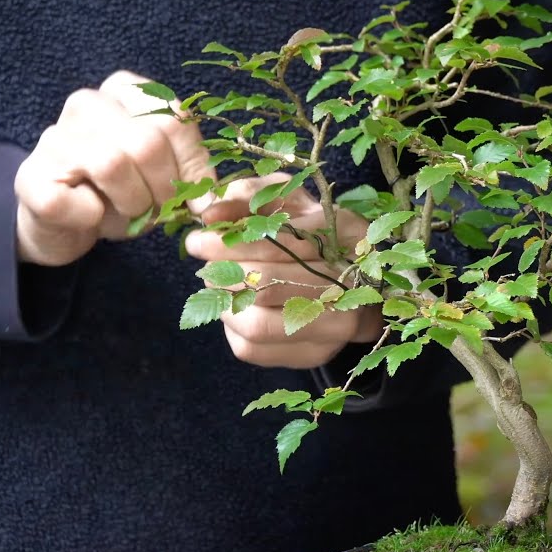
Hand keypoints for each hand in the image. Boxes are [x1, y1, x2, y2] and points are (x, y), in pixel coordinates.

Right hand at [14, 70, 214, 265]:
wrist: (66, 223)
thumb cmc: (124, 193)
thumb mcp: (167, 177)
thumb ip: (193, 176)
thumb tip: (216, 204)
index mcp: (127, 92)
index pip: (176, 121)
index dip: (195, 168)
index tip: (200, 202)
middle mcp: (88, 102)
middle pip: (147, 142)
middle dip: (164, 190)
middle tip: (160, 211)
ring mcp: (54, 136)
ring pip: (112, 164)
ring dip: (132, 204)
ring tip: (128, 212)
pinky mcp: (30, 177)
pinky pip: (74, 200)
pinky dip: (92, 218)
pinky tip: (90, 216)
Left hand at [185, 173, 383, 369]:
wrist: (352, 280)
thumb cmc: (311, 232)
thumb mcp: (287, 202)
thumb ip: (248, 196)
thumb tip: (210, 214)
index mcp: (347, 235)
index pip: (279, 243)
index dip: (230, 242)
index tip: (198, 240)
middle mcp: (349, 285)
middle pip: (267, 285)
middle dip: (223, 274)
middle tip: (206, 266)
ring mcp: (334, 328)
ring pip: (258, 325)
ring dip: (224, 305)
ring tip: (219, 287)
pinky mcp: (315, 355)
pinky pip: (253, 349)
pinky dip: (231, 329)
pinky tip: (236, 310)